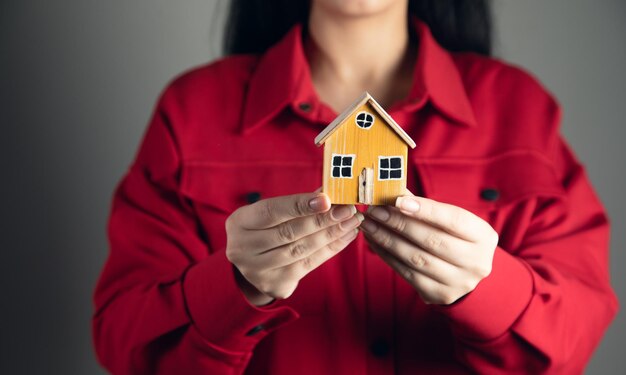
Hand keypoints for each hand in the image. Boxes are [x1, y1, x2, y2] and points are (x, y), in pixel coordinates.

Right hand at [225, 191, 362, 305]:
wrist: (252, 263)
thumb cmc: (266, 229)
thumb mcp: (272, 213)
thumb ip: (297, 203)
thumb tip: (328, 190)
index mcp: (240, 222)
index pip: (272, 211)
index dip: (300, 205)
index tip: (327, 199)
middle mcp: (243, 248)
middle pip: (289, 232)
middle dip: (323, 220)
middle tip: (348, 210)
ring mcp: (257, 270)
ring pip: (301, 250)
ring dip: (331, 235)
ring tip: (352, 222)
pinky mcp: (274, 285)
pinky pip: (308, 265)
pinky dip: (329, 250)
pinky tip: (345, 237)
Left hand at [361, 194, 497, 304]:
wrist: (466, 273)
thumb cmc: (454, 238)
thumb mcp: (450, 220)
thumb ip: (425, 206)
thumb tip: (393, 192)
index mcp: (483, 237)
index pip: (453, 220)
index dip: (425, 210)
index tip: (398, 200)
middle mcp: (476, 262)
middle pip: (432, 240)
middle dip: (398, 223)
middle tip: (375, 211)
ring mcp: (459, 282)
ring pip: (416, 258)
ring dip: (387, 240)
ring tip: (369, 225)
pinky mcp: (440, 294)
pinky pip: (407, 273)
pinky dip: (387, 255)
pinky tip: (374, 242)